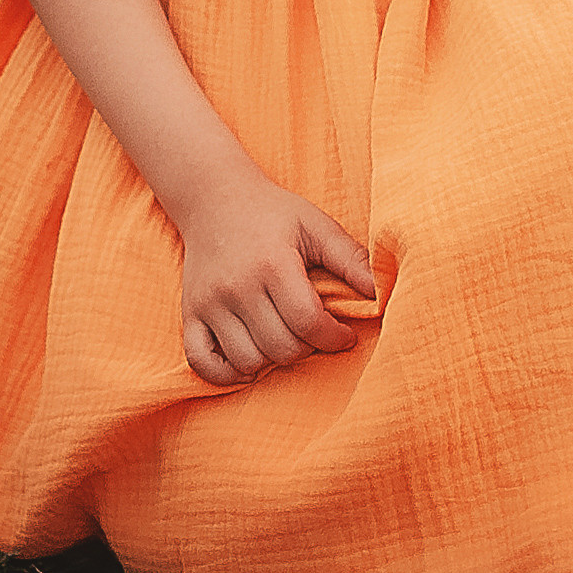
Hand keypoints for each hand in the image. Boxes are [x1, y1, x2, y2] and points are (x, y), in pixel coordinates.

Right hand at [176, 164, 377, 389]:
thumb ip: (350, 258)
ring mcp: (209, 303)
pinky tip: (250, 362)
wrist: (213, 197)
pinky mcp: (190, 314)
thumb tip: (382, 292)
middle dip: (307, 349)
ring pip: (247, 360)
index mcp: (273, 263)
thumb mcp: (315, 225)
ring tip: (286, 340)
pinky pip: (203, 363)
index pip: (307, 321)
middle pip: (280, 346)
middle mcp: (237, 286)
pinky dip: (227, 374)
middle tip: (315, 334)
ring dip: (273, 361)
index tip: (345, 335)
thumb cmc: (272, 213)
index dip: (334, 337)